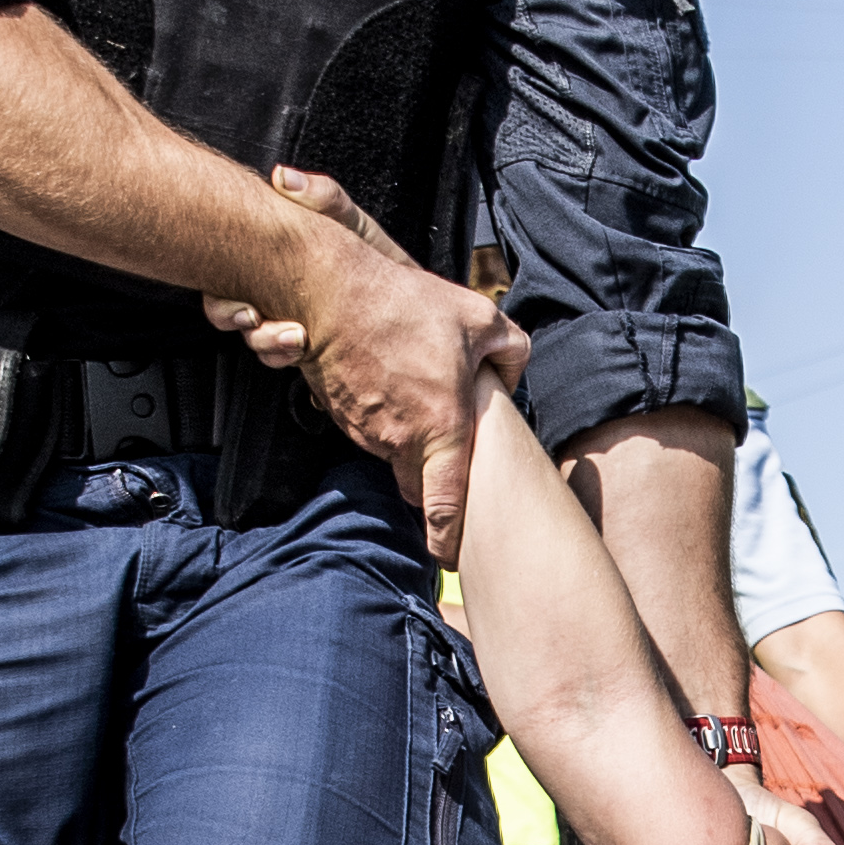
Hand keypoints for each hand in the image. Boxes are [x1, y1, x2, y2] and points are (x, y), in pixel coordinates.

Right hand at [204, 169, 528, 556]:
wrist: (332, 290)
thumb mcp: (481, 318)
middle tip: (447, 463)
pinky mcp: (342, 416)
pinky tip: (392, 386)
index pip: (445, 501)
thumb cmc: (406, 303)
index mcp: (441, 425)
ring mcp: (366, 430)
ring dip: (408, 444)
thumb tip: (510, 380)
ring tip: (419, 401)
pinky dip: (383, 421)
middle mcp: (402, 438)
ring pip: (393, 458)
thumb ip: (511, 352)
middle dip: (432, 484)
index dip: (447, 535)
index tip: (451, 554)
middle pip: (418, 486)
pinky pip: (369, 433)